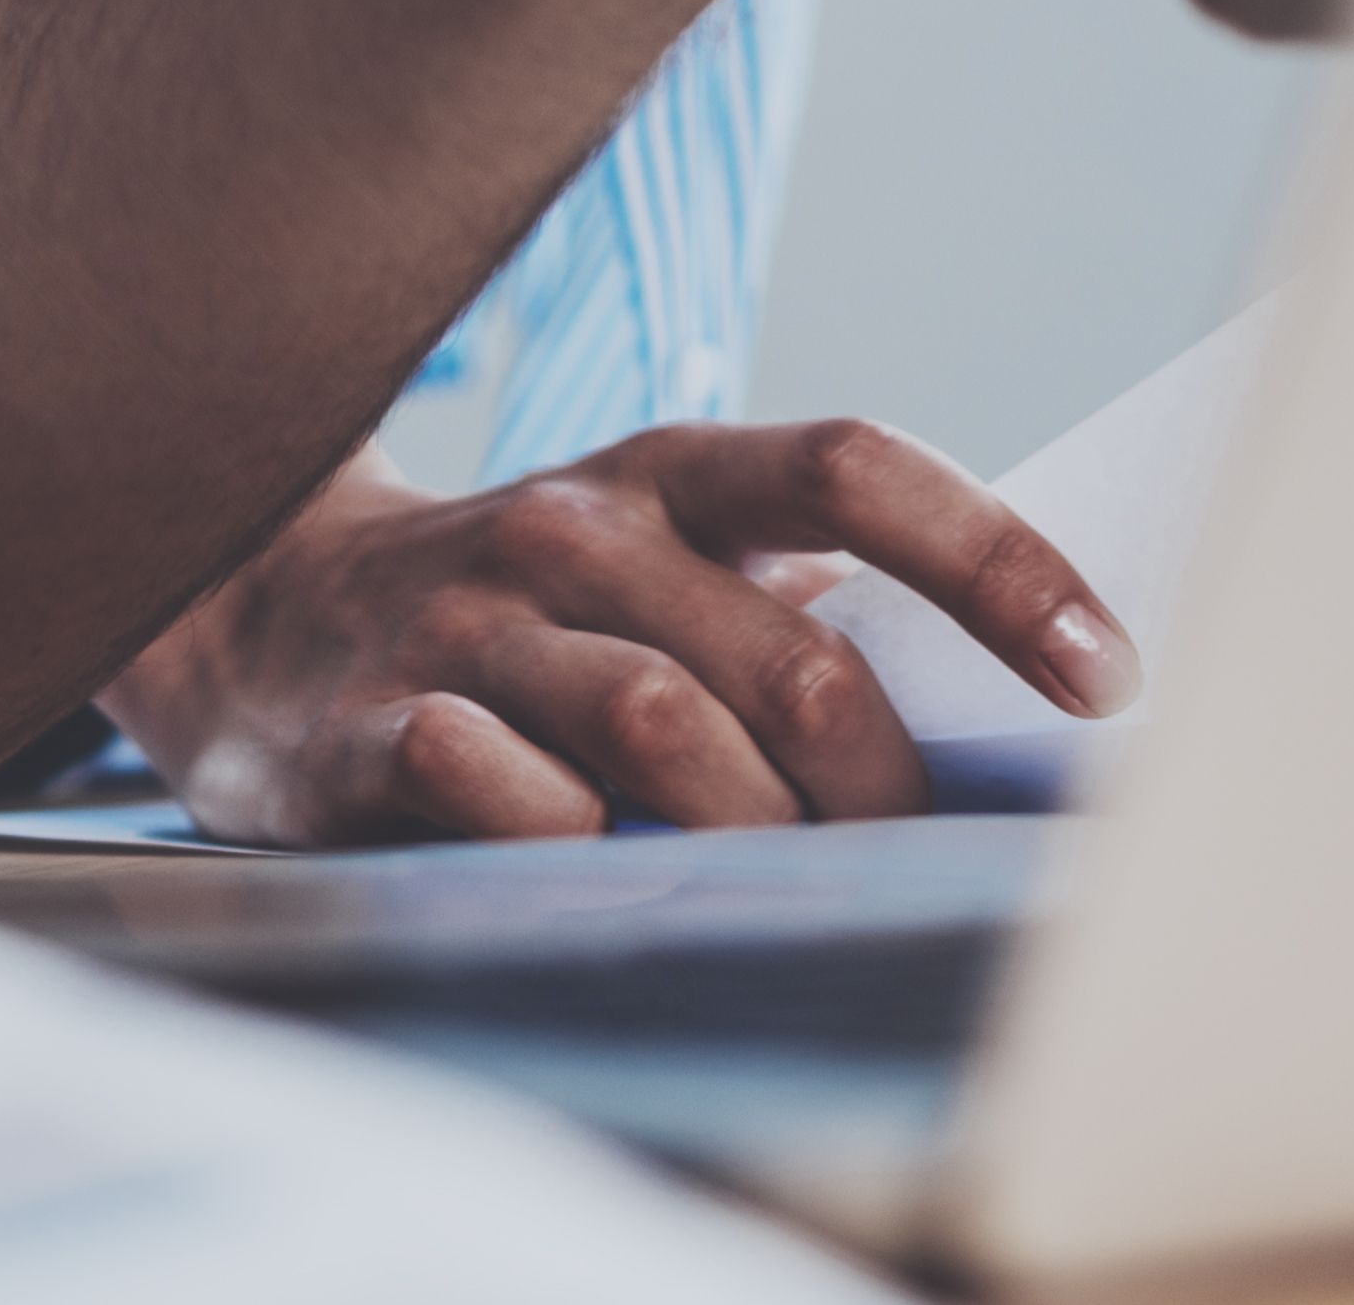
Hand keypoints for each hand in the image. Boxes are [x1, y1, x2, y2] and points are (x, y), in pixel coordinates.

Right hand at [94, 425, 1129, 846]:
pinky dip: (577, 845)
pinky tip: (599, 869)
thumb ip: (794, 608)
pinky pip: (502, 791)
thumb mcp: (654, 558)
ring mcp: (466, 623)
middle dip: (879, 785)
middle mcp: (573, 528)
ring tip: (780, 884)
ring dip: (752, 829)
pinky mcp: (369, 726)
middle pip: (784, 655)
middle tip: (911, 859)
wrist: (242, 604)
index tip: (1110, 674)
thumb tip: (1017, 700)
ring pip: (661, 728)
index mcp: (668, 473)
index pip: (857, 470)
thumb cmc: (516, 603)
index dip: (996, 564)